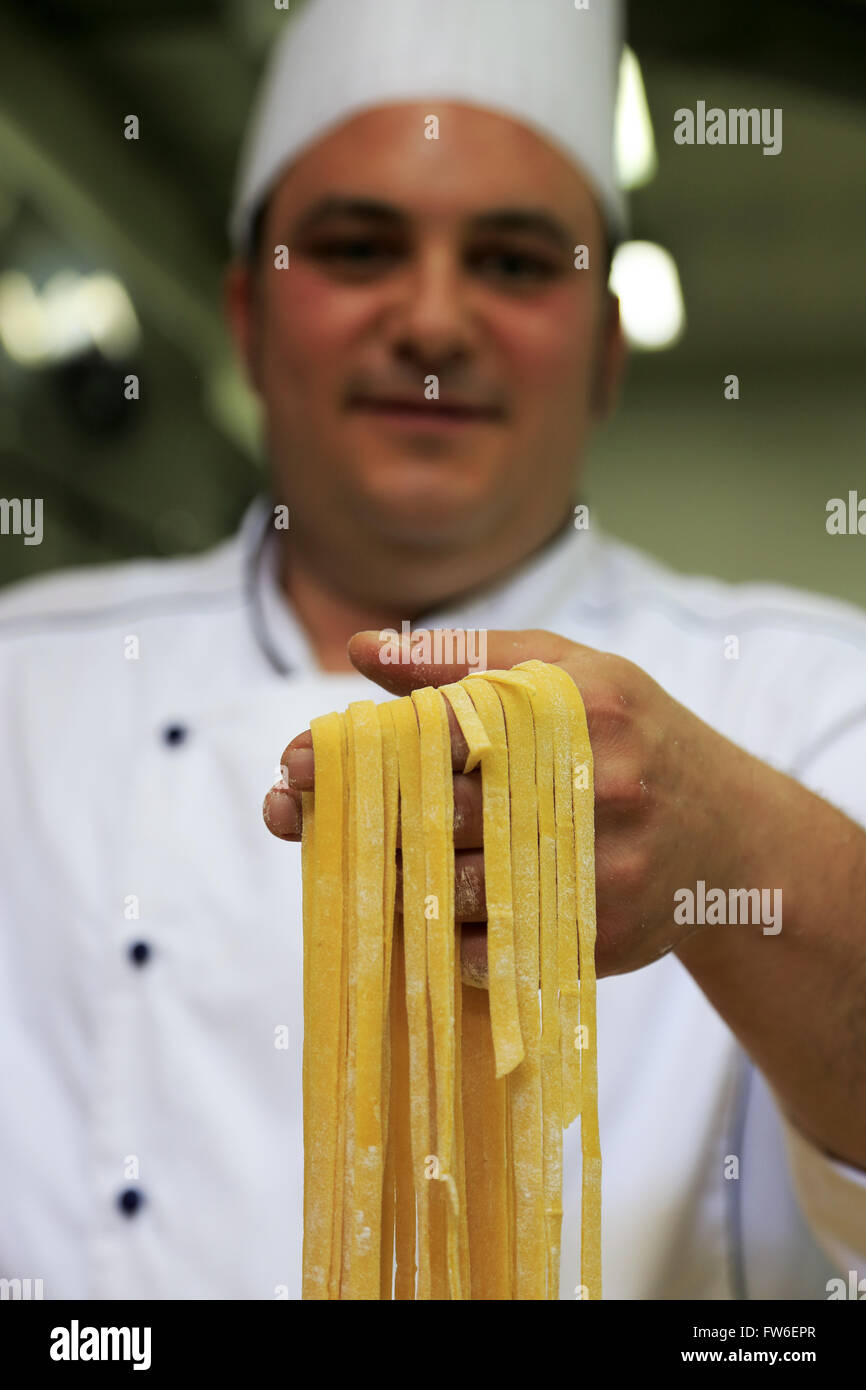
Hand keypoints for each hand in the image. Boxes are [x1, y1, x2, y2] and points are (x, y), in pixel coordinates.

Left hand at [264, 628, 756, 979]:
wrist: (731, 840)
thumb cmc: (632, 737)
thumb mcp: (569, 673)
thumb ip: (466, 657)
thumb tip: (363, 649)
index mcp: (579, 706)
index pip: (447, 726)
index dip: (362, 749)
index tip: (295, 762)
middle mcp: (597, 783)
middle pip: (442, 813)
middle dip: (368, 820)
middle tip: (310, 818)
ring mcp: (604, 866)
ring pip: (459, 889)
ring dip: (403, 882)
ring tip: (377, 865)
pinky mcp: (603, 935)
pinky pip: (491, 949)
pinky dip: (449, 938)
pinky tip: (437, 914)